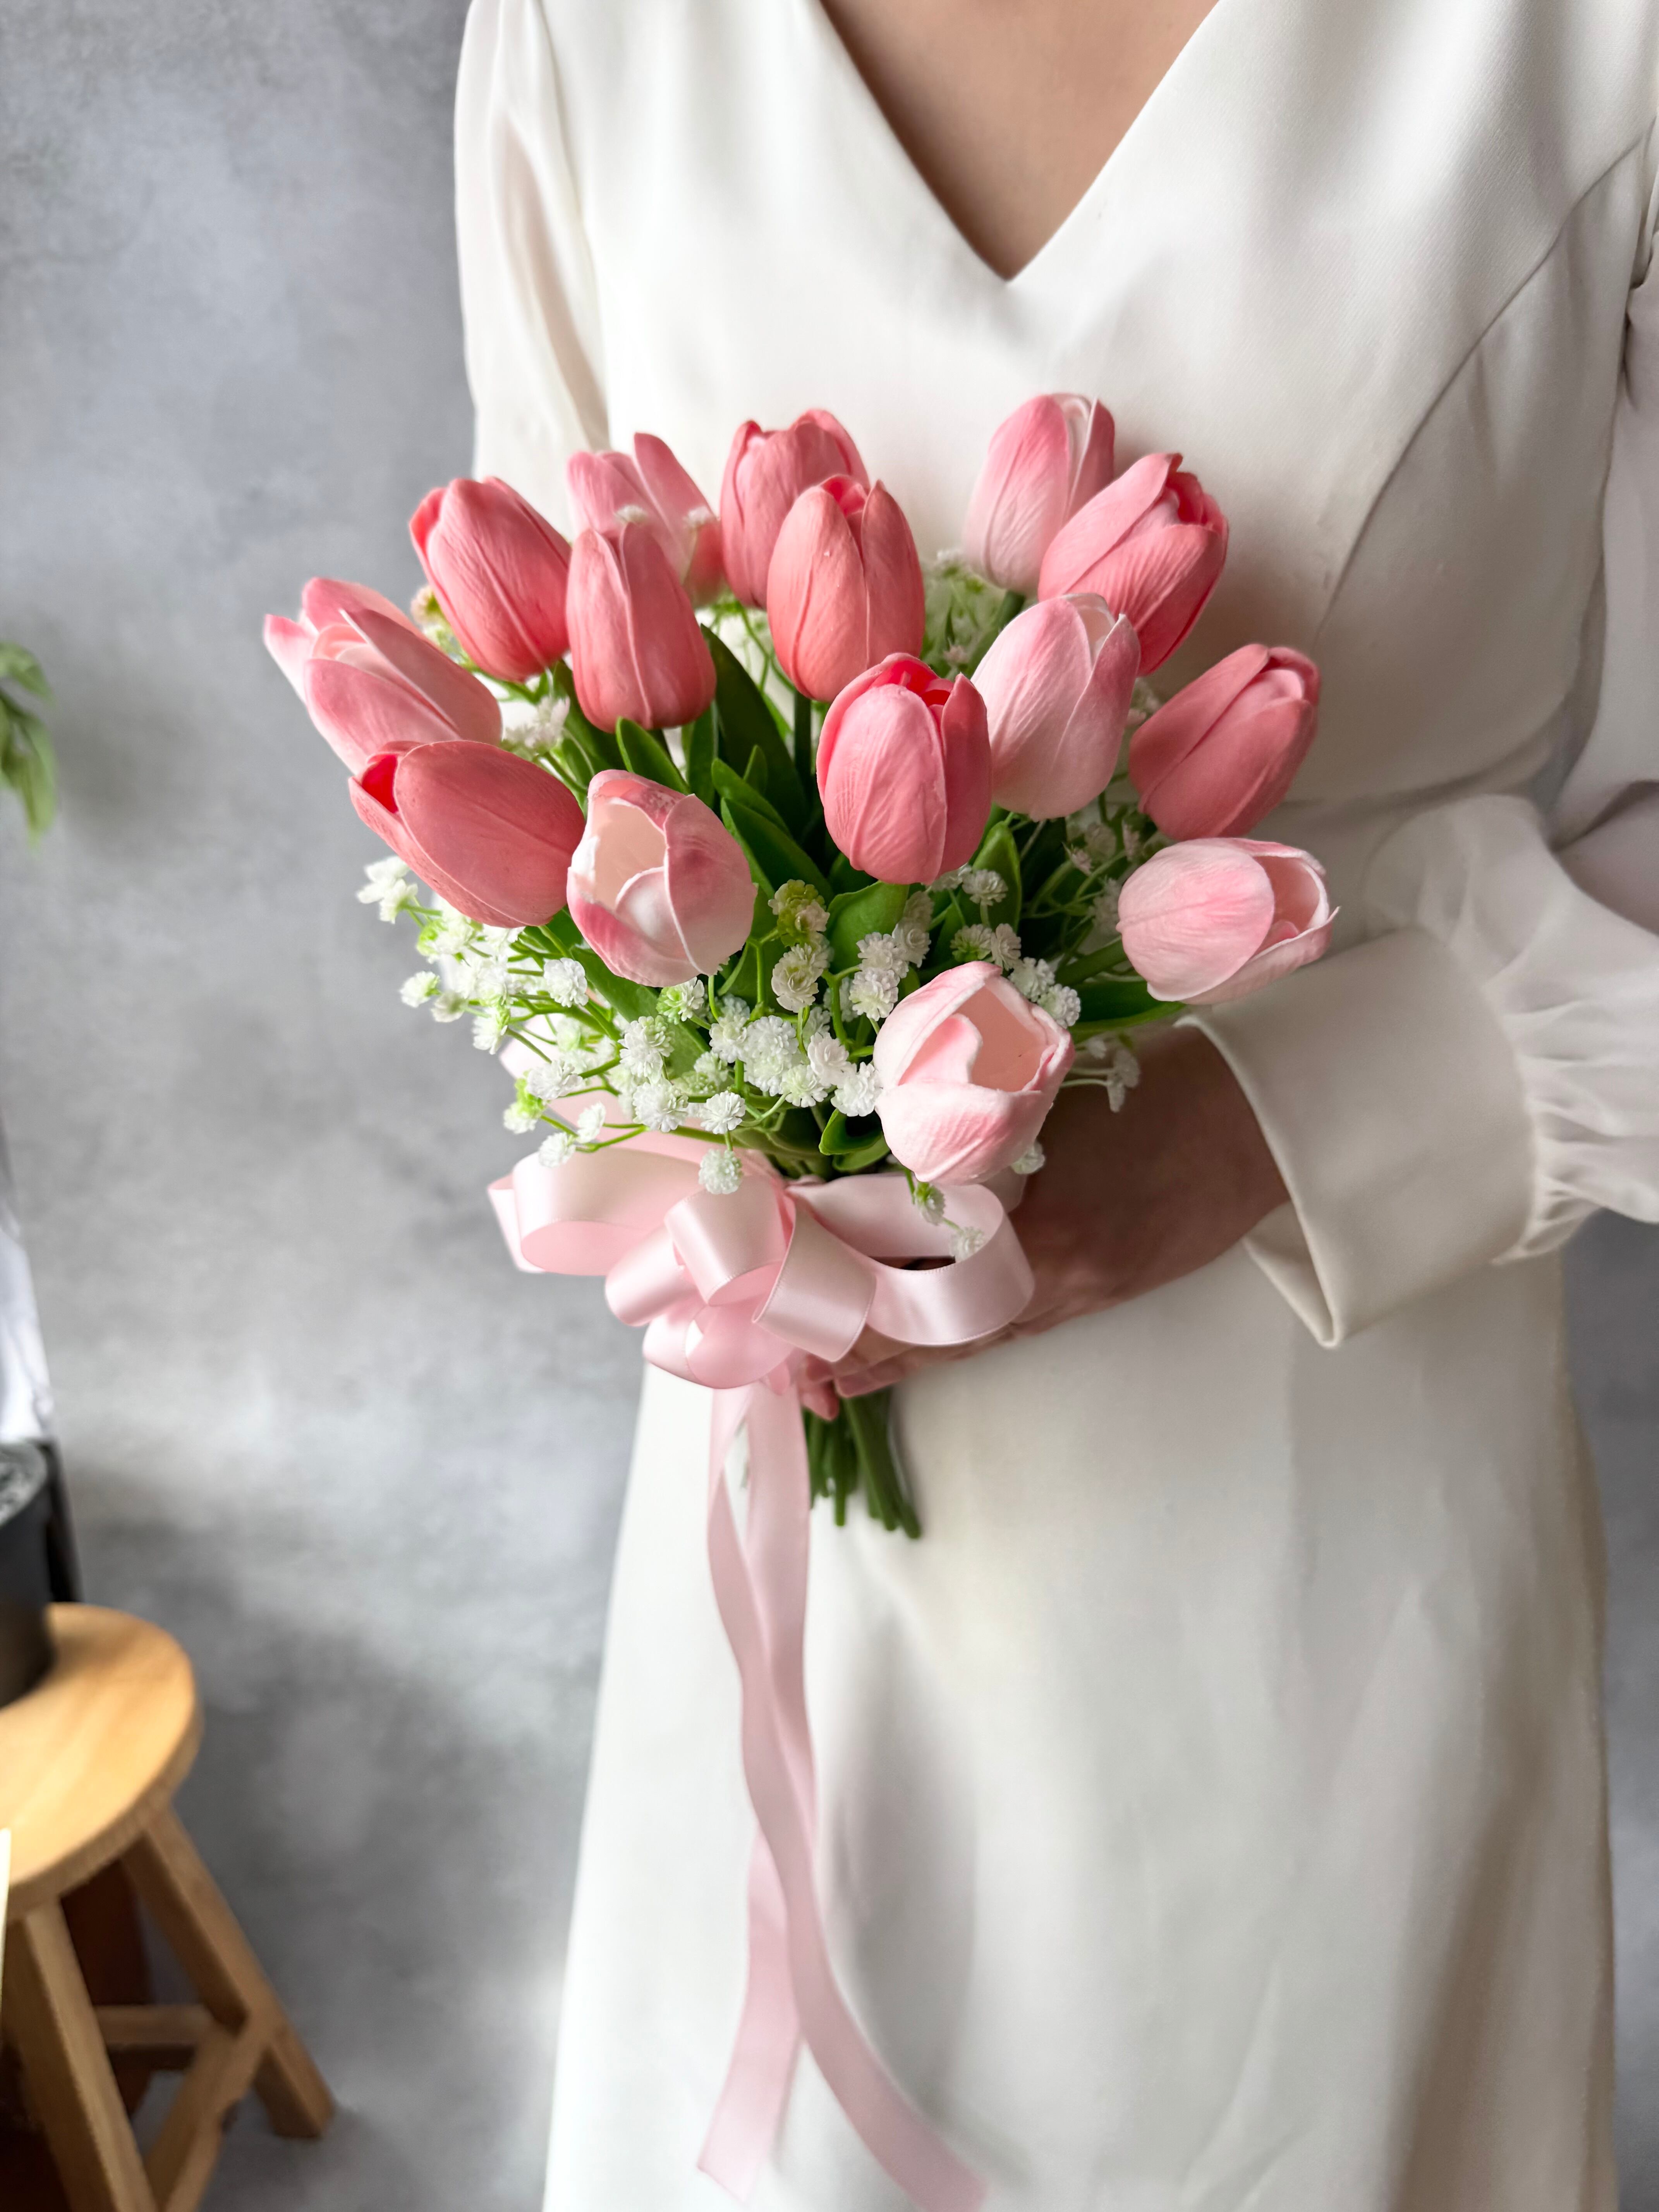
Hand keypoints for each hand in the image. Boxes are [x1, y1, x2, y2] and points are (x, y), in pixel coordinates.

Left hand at [833, 1025, 1288, 1395]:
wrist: (1259, 1121)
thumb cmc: (1155, 1084)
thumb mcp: (1049, 1096)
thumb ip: (969, 1134)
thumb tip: (880, 1159)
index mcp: (1037, 1218)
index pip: (915, 1263)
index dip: (850, 1274)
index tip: (789, 1273)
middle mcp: (1054, 1271)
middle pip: (935, 1320)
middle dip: (863, 1339)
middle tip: (797, 1360)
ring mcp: (1080, 1291)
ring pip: (970, 1337)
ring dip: (901, 1356)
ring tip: (834, 1378)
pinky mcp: (1100, 1295)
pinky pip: (1011, 1331)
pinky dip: (957, 1346)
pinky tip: (920, 1354)